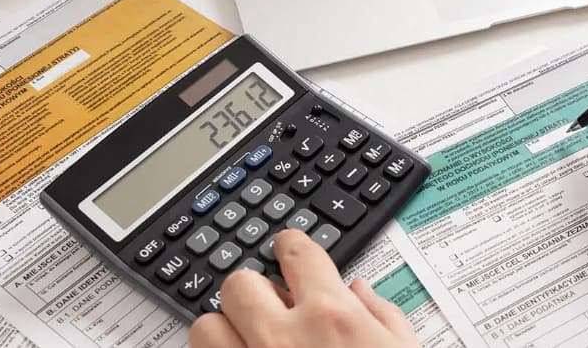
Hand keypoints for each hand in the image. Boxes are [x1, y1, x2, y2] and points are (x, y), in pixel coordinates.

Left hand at [189, 230, 419, 347]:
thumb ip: (382, 316)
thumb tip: (360, 292)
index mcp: (331, 317)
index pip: (296, 253)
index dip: (292, 248)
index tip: (290, 253)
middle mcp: (281, 339)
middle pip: (238, 284)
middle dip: (254, 293)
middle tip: (271, 308)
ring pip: (205, 327)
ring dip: (225, 331)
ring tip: (249, 345)